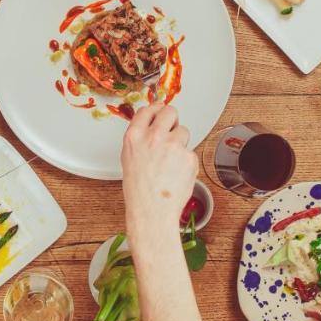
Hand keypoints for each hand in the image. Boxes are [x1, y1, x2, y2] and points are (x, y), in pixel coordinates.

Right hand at [121, 104, 197, 236]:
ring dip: (180, 142)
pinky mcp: (189, 156)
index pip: (148, 110)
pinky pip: (191, 151)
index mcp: (135, 136)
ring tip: (172, 161)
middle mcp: (154, 137)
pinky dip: (186, 161)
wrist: (152, 210)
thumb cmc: (139, 190)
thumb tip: (151, 126)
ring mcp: (173, 146)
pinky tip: (177, 173)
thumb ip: (140, 139)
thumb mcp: (129, 158)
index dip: (156, 110)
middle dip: (172, 118)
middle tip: (172, 129)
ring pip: (184, 131)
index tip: (159, 110)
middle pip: (170, 111)